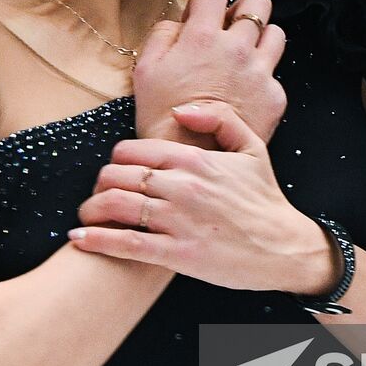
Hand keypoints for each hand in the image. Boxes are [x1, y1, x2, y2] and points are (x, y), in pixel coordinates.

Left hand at [69, 99, 337, 294]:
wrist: (285, 247)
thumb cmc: (265, 199)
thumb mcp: (251, 147)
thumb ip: (217, 118)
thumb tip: (178, 111)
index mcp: (194, 159)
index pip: (132, 149)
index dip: (114, 159)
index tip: (114, 170)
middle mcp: (182, 186)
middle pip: (116, 175)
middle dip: (99, 184)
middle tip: (97, 194)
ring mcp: (178, 220)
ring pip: (116, 206)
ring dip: (90, 209)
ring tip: (85, 216)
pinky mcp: (178, 254)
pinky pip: (126, 244)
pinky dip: (97, 240)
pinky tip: (80, 239)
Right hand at [133, 0, 287, 146]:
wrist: (191, 159)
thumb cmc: (162, 117)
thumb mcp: (145, 69)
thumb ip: (163, 33)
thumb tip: (181, 21)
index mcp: (203, 36)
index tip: (201, 12)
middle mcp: (237, 48)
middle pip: (258, 1)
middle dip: (243, 9)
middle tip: (228, 29)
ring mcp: (260, 72)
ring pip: (275, 33)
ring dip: (259, 39)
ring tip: (241, 58)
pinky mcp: (274, 96)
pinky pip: (275, 73)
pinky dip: (261, 78)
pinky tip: (243, 93)